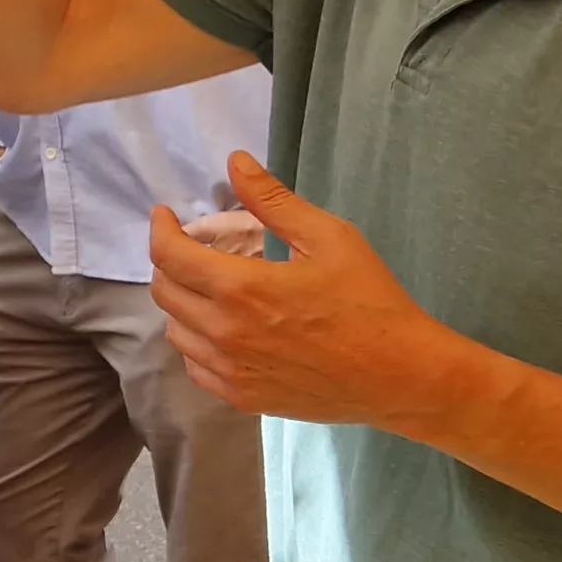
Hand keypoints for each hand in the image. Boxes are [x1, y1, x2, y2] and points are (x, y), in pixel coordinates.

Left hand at [144, 153, 489, 430]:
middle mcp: (224, 333)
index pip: (169, 255)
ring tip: (209, 286)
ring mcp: (231, 371)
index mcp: (241, 289)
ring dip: (181, 302)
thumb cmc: (370, 301)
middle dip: (170, 261)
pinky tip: (222, 328)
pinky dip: (196, 341)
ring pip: (176, 331)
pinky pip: (195, 367)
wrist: (401, 375)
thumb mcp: (328, 238)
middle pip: (165, 292)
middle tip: (193, 247)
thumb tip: (235, 162)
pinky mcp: (243, 398)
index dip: (161, 229)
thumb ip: (274, 201)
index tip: (166, 215)